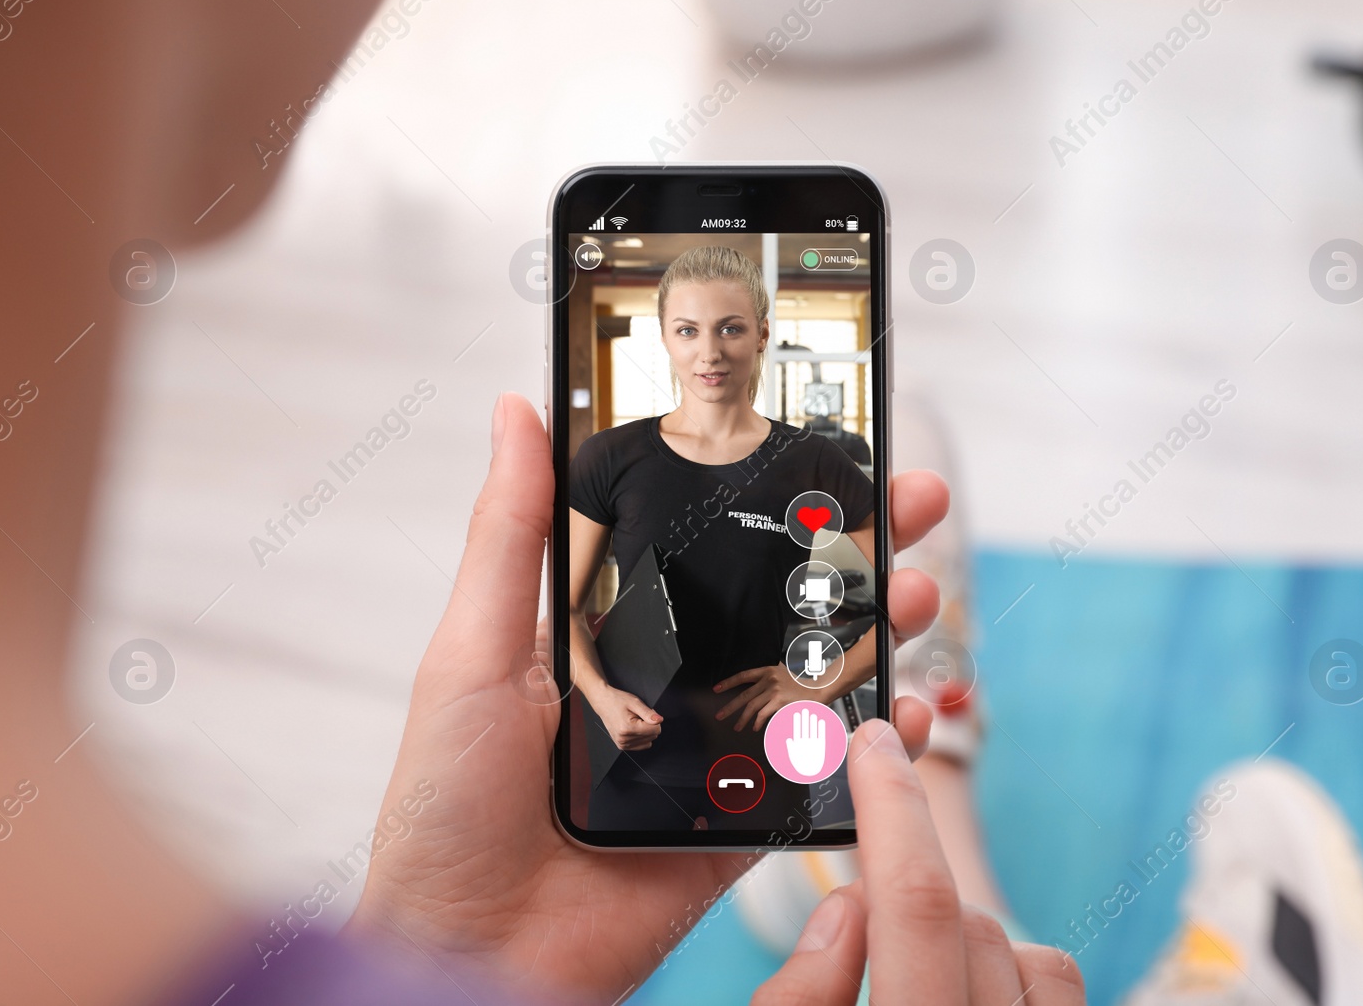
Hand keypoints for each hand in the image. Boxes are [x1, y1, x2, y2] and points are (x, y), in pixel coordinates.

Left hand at [346, 393, 950, 1003]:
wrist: (464, 948)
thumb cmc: (444, 802)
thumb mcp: (472, 650)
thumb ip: (511, 535)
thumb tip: (515, 413)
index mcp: (612, 635)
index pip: (709, 550)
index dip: (773, 503)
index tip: (832, 450)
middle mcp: (670, 685)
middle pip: (779, 605)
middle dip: (854, 553)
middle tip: (913, 504)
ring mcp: (710, 757)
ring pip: (813, 682)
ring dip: (875, 634)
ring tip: (918, 595)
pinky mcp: (734, 828)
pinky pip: (815, 780)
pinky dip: (869, 747)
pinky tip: (901, 710)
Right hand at [585, 683, 662, 750]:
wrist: (603, 703)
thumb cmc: (617, 701)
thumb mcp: (635, 702)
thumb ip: (648, 713)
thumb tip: (660, 720)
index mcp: (627, 728)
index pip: (655, 730)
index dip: (654, 719)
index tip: (646, 713)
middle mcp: (624, 739)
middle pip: (653, 736)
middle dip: (649, 725)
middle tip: (638, 716)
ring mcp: (622, 744)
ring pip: (649, 741)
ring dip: (645, 731)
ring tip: (634, 721)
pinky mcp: (622, 746)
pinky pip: (642, 745)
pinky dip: (641, 737)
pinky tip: (633, 728)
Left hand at [713, 662, 808, 730]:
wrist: (816, 689)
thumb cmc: (799, 684)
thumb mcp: (781, 673)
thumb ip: (767, 676)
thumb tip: (751, 684)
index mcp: (767, 670)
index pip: (743, 676)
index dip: (728, 682)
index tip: (716, 689)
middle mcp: (769, 679)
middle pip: (744, 695)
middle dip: (730, 707)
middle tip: (719, 715)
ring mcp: (774, 690)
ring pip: (752, 706)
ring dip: (742, 719)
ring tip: (736, 727)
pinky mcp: (780, 702)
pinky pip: (763, 714)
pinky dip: (757, 722)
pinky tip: (753, 727)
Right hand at [753, 720, 1087, 1005]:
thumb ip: (797, 999)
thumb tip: (847, 906)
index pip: (918, 903)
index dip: (892, 807)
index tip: (869, 741)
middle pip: (967, 922)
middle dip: (905, 906)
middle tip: (858, 931)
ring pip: (1023, 950)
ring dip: (960, 942)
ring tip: (909, 984)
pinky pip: (1059, 984)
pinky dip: (1012, 972)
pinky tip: (964, 995)